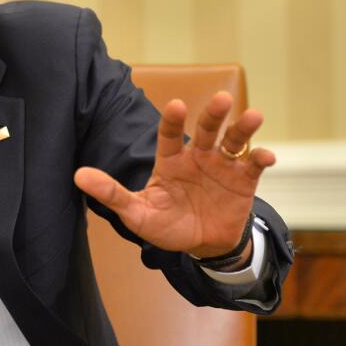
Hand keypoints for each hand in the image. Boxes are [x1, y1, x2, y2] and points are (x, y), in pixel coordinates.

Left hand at [73, 91, 274, 258]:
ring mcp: (222, 166)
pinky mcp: (243, 180)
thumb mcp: (137, 213)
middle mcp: (198, 157)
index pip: (169, 135)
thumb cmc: (166, 225)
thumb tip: (79, 176)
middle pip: (206, 129)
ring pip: (234, 141)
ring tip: (253, 116)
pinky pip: (254, 165)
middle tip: (222, 99)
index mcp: (171, 161)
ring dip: (243, 128)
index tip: (176, 104)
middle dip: (213, 114)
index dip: (172, 120)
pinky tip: (266, 156)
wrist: (201, 246)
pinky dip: (261, 158)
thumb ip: (111, 193)